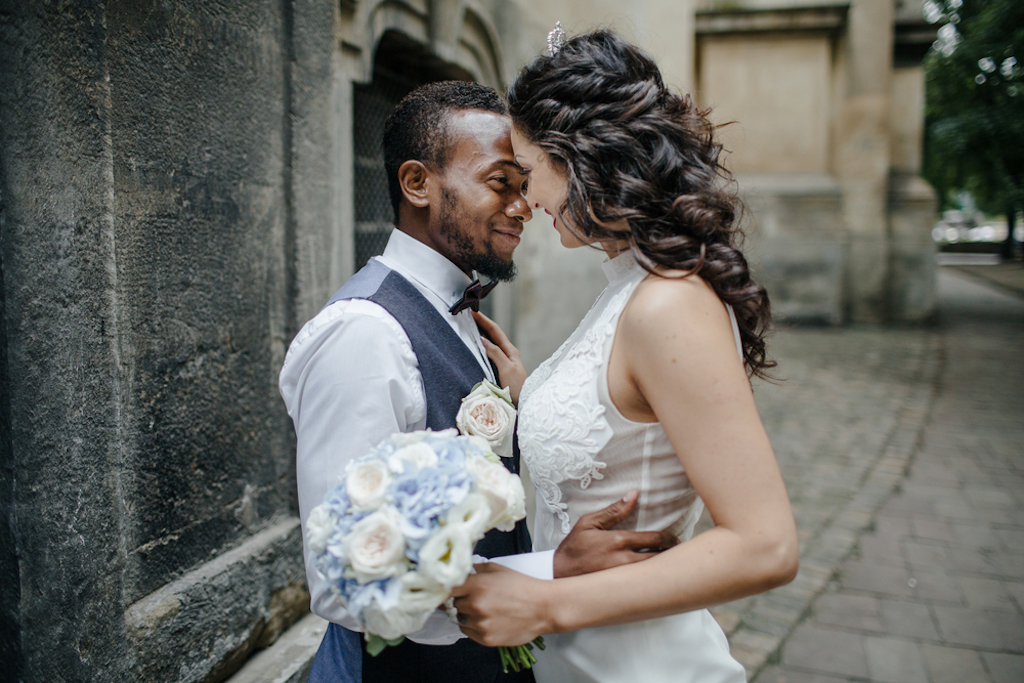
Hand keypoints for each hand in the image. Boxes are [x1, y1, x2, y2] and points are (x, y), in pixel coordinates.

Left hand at [451, 563, 551, 646]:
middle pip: (454, 604)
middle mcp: (476, 605)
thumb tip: (462, 570)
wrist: (543, 607)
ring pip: (460, 620)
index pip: (448, 588)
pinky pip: (469, 632)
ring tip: (486, 610)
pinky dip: (474, 627)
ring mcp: (480, 624)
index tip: (450, 590)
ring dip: (468, 615)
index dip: (448, 589)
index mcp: (477, 585)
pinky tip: (489, 619)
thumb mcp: (498, 569)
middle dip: (462, 601)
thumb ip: (476, 568)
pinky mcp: (486, 639)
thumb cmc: (523, 586)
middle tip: (476, 598)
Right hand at [472, 311, 526, 404]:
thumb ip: (496, 354)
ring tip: (469, 327)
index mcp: (510, 350)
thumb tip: (483, 340)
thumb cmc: (517, 387)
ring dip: (480, 334)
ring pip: (490, 343)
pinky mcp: (499, 369)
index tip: (473, 311)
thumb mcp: (507, 368)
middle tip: (468, 316)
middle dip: (481, 324)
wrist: (524, 403)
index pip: (494, 331)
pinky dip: (480, 347)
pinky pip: (488, 354)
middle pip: (492, 335)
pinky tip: (474, 347)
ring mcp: (503, 361)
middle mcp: (507, 353)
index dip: (484, 320)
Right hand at [554, 490, 678, 577]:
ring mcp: (623, 577)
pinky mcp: (621, 590)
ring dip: (665, 568)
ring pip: (654, 573)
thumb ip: (613, 510)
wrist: (559, 574)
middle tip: (680, 551)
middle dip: (672, 554)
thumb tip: (634, 494)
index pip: (654, 538)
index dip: (669, 538)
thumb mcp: (589, 523)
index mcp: (618, 541)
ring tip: (674, 565)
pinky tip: (659, 579)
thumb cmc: (574, 547)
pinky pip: (644, 584)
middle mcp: (624, 560)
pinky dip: (653, 580)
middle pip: (659, 558)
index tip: (676, 538)